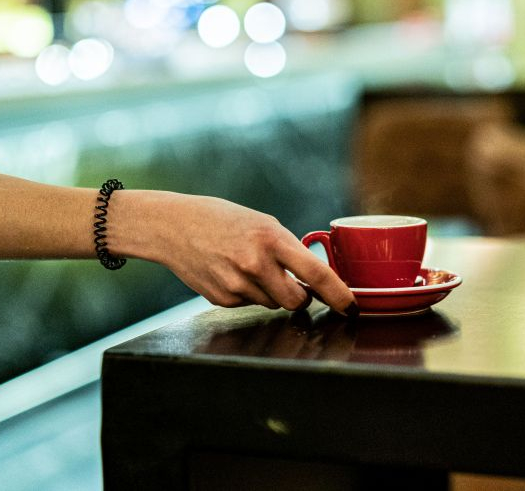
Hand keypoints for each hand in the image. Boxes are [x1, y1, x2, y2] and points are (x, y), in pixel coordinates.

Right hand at [110, 191, 357, 316]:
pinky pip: (248, 305)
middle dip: (299, 296)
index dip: (339, 294)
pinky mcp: (221, 299)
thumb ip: (286, 248)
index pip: (316, 274)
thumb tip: (311, 278)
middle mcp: (255, 264)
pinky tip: (229, 273)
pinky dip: (246, 294)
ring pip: (271, 304)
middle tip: (289, 281)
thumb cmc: (220, 218)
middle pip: (296, 301)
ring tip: (246, 266)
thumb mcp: (260, 222)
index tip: (351, 307)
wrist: (174, 226)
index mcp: (271, 238)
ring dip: (269, 292)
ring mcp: (236, 285)